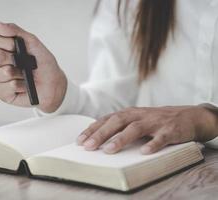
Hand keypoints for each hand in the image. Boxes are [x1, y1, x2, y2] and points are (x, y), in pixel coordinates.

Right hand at [0, 20, 66, 112]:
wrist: (53, 84)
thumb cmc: (43, 63)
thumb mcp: (32, 42)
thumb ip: (14, 31)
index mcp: (1, 48)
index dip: (5, 42)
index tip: (17, 46)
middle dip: (13, 59)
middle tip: (24, 62)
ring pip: (1, 73)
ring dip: (18, 74)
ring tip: (25, 75)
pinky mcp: (0, 93)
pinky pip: (7, 87)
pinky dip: (20, 86)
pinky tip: (24, 86)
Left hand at [77, 105, 217, 153]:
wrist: (186, 116)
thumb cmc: (155, 121)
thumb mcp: (135, 120)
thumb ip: (119, 127)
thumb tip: (97, 139)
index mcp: (128, 113)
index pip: (106, 120)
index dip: (92, 130)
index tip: (79, 141)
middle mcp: (139, 115)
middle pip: (116, 122)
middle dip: (101, 134)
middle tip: (88, 146)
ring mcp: (154, 122)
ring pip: (135, 129)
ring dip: (121, 139)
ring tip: (109, 150)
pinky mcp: (170, 130)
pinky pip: (161, 138)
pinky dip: (152, 144)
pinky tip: (144, 152)